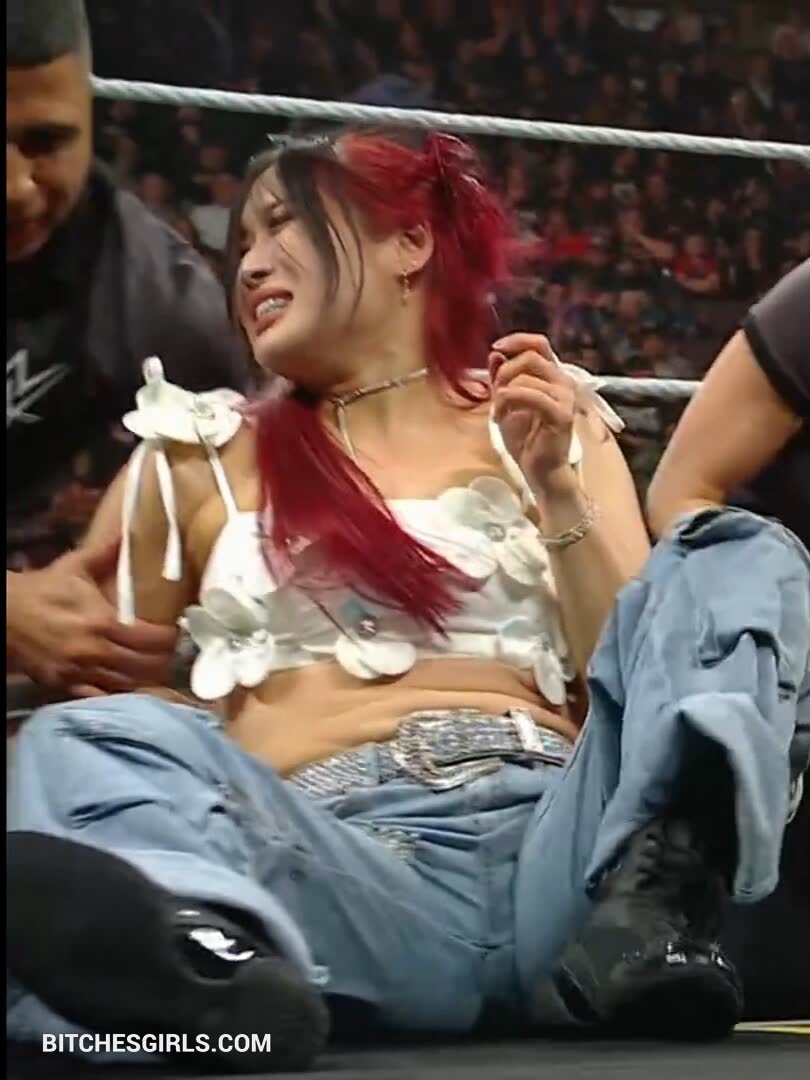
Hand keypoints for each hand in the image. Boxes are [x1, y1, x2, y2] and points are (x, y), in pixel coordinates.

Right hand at [6, 539, 177, 697]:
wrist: (2, 615)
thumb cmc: (42, 590)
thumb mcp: (74, 566)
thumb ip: (106, 553)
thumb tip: (128, 531)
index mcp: (102, 621)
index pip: (151, 639)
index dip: (170, 638)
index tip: (176, 632)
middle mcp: (95, 650)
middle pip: (146, 666)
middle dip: (164, 660)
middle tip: (171, 653)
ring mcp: (80, 672)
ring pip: (128, 685)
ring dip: (147, 678)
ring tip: (157, 669)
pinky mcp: (66, 686)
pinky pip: (102, 697)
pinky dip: (120, 694)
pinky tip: (130, 687)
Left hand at [491, 333, 577, 492]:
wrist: (539, 470)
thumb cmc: (525, 439)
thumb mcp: (505, 403)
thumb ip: (502, 378)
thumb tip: (496, 354)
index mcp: (552, 376)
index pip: (539, 344)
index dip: (517, 340)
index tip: (495, 348)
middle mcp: (563, 382)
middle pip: (531, 357)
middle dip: (505, 372)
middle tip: (495, 393)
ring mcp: (565, 397)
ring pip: (526, 376)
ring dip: (503, 393)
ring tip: (498, 414)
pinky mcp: (561, 414)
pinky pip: (531, 395)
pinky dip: (509, 401)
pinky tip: (500, 417)